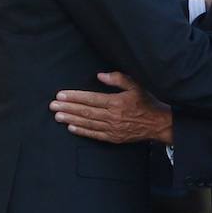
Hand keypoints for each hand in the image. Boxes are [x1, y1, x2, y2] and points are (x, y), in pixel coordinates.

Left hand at [50, 72, 172, 144]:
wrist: (159, 124)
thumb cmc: (147, 102)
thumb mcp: (136, 85)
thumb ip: (118, 79)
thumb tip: (100, 75)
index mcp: (117, 102)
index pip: (91, 99)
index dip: (74, 97)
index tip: (60, 95)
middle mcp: (113, 116)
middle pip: (85, 111)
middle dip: (67, 108)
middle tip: (52, 106)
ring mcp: (112, 128)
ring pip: (88, 123)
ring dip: (71, 120)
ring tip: (57, 116)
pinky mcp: (114, 137)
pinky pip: (95, 135)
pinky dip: (82, 132)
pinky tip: (71, 128)